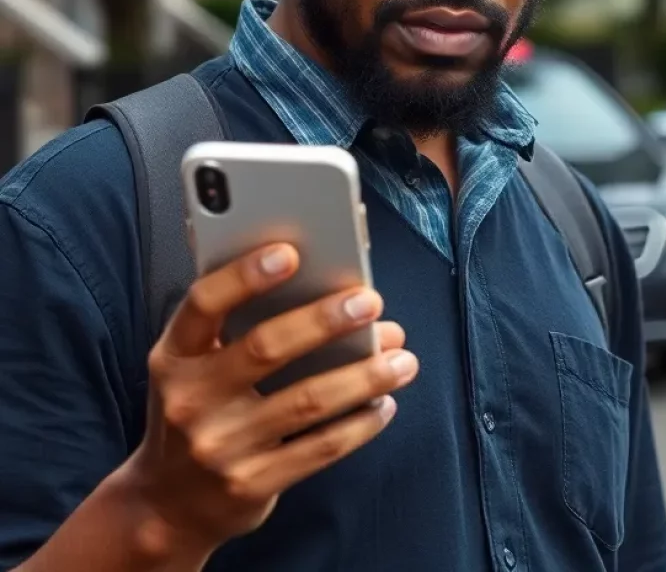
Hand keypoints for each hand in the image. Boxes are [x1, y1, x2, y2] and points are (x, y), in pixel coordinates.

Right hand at [127, 242, 417, 557]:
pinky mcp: (250, 485)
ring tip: (403, 359)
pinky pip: (320, 448)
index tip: (290, 253)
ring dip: (365, 376)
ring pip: (307, 401)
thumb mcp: (196, 367)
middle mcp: (189, 400)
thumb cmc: (199, 410)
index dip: (244, 275)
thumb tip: (333, 292)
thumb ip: (240, 327)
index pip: (204, 304)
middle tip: (371, 302)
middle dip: (325, 320)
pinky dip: (361, 423)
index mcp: (174, 356)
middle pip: (265, 348)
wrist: (167, 507)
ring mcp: (219, 447)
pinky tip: (385, 403)